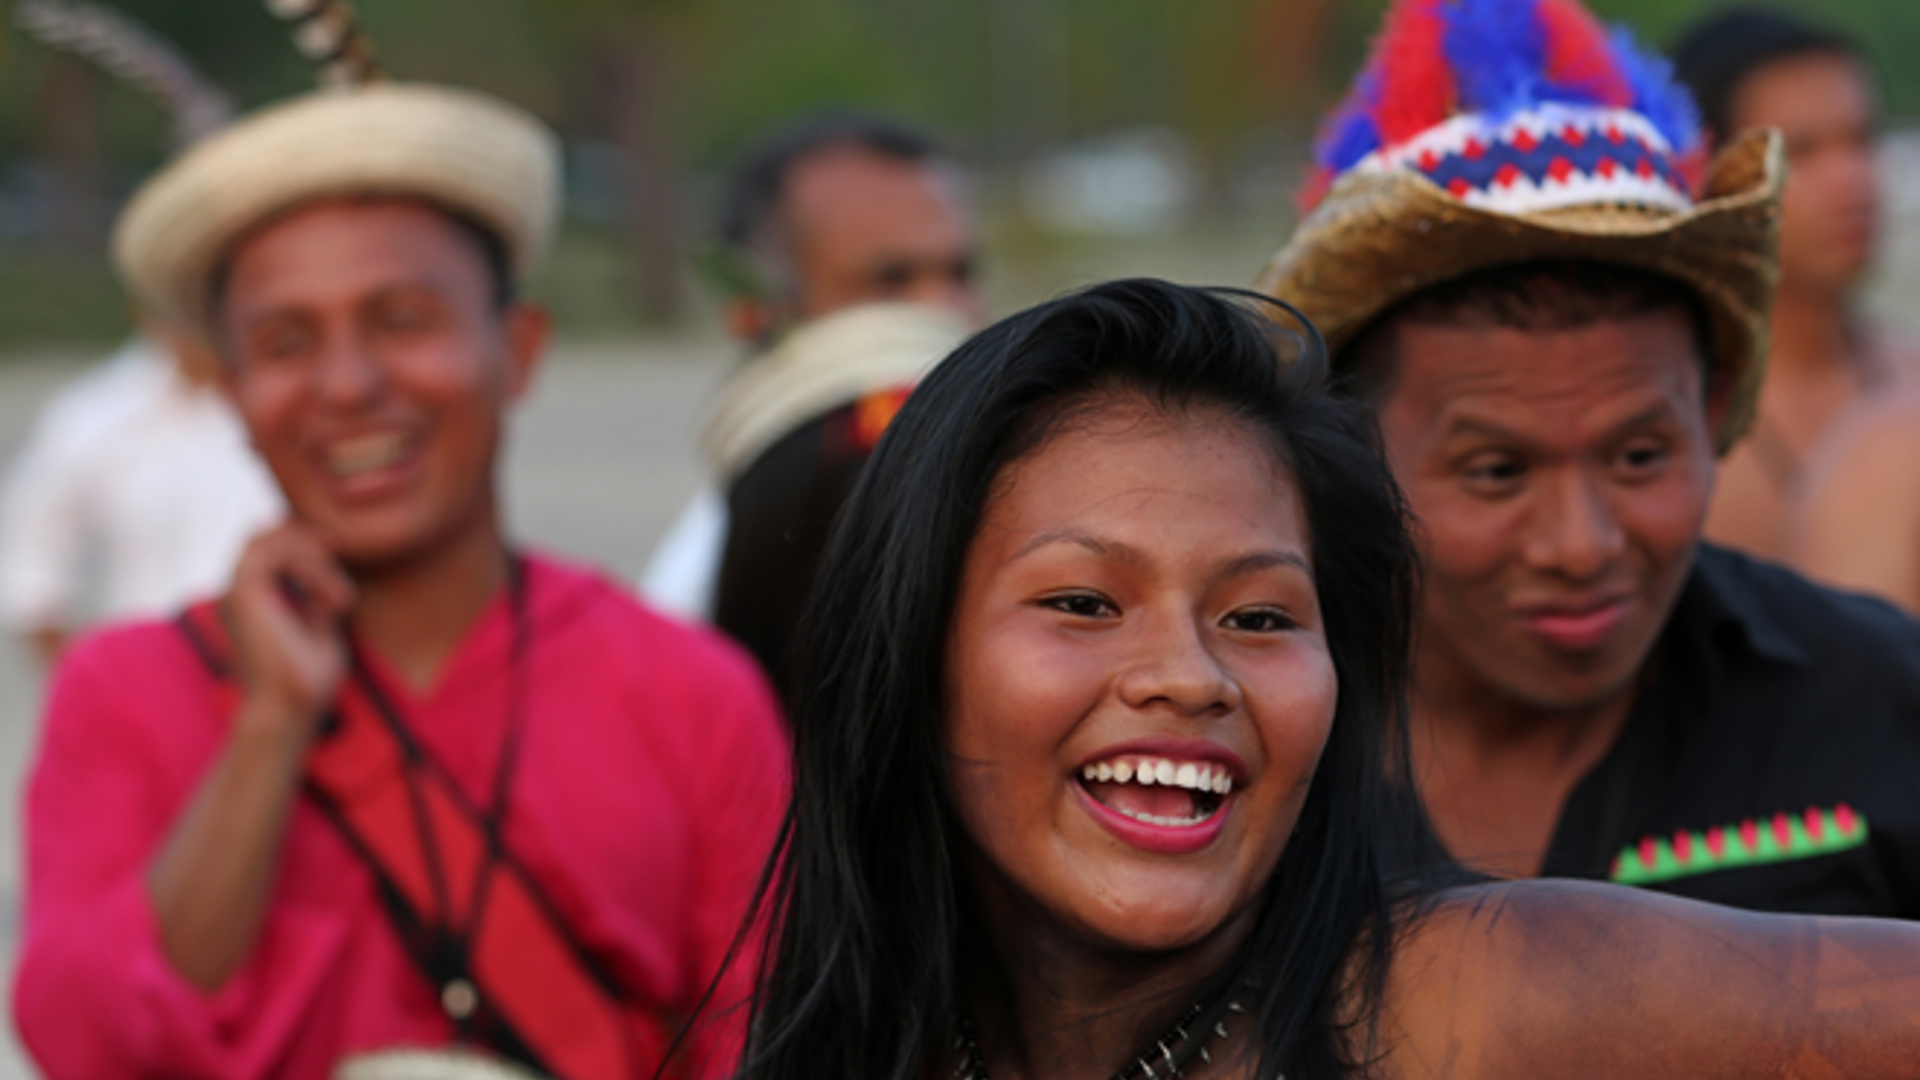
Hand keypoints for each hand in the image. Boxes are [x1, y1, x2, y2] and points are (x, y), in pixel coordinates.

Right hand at [222, 523, 355, 736]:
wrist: (290, 708)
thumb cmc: (306, 681)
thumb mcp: (320, 631)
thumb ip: (318, 602)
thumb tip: (328, 582)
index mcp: (253, 600)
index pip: (274, 546)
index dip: (313, 551)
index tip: (343, 593)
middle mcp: (239, 591)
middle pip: (269, 533)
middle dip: (313, 548)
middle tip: (340, 590)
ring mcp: (236, 589)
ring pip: (271, 536)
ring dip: (315, 558)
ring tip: (337, 598)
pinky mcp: (242, 592)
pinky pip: (273, 550)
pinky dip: (309, 565)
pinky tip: (328, 600)